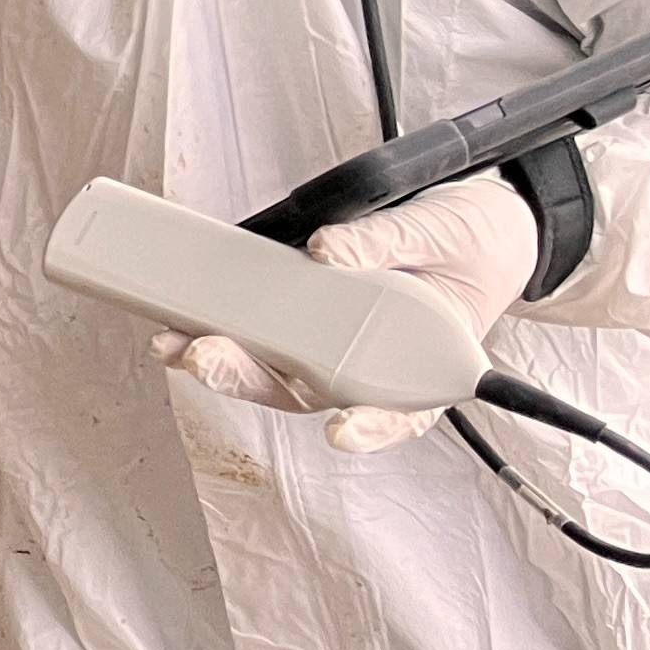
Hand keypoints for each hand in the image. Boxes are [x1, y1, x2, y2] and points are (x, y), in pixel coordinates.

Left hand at [152, 174, 535, 452]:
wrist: (475, 218)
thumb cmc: (470, 241)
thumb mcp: (442, 232)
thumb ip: (387, 242)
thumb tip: (326, 249)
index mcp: (421, 366)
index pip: (396, 414)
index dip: (368, 428)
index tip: (342, 431)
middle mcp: (366, 365)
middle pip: (304, 390)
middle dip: (248, 378)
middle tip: (203, 358)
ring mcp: (329, 342)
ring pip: (270, 366)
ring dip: (220, 358)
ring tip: (174, 343)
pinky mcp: (303, 311)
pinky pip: (261, 325)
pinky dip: (222, 322)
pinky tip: (183, 315)